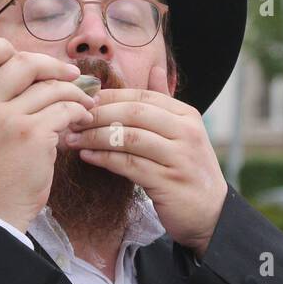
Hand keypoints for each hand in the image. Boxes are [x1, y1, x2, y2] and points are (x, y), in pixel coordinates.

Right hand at [0, 37, 96, 232]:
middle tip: (71, 75)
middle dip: (53, 66)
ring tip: (83, 100)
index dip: (5, 48)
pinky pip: (65, 109)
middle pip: (23, 62)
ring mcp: (7, 120)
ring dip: (74, 91)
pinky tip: (82, 118)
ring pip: (50, 87)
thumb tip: (27, 65)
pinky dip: (79, 111)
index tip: (25, 59)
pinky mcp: (33, 136)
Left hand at [64, 65, 226, 254]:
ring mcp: (178, 157)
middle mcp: (186, 132)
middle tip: (72, 119)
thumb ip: (166, 104)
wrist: (210, 214)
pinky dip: (105, 159)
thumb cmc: (187, 172)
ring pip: (128, 138)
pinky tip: (88, 156)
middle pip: (133, 113)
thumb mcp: (184, 133)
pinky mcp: (167, 182)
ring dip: (96, 137)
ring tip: (73, 138)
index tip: (83, 101)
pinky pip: (129, 164)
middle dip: (98, 114)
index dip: (109, 96)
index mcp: (187, 115)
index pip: (142, 96)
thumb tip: (155, 69)